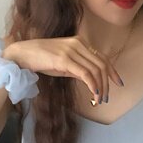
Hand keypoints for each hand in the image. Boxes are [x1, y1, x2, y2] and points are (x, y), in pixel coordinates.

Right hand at [3, 36, 122, 104]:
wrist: (23, 55)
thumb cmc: (42, 60)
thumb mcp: (64, 65)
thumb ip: (78, 69)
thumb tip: (91, 81)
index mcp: (79, 43)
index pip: (102, 57)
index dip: (112, 71)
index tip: (118, 83)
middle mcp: (78, 44)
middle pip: (101, 64)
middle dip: (107, 83)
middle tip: (106, 98)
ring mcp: (71, 50)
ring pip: (95, 70)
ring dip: (100, 87)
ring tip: (99, 100)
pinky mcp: (65, 59)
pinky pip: (85, 74)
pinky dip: (93, 85)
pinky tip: (94, 94)